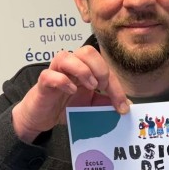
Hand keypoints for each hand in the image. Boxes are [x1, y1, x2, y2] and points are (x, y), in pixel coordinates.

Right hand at [12, 46, 129, 142]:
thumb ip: (106, 103)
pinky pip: (50, 74)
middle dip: (100, 69)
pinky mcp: (42, 84)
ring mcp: (55, 73)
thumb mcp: (90, 106)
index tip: (122, 106)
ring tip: (90, 87)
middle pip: (87, 51)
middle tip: (101, 88)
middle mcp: (70, 67)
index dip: (116, 86)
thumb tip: (126, 104)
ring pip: (66, 56)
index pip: (104, 67)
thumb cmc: (64, 106)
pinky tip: (71, 91)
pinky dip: (62, 81)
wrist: (41, 117)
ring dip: (82, 70)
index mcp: (84, 70)